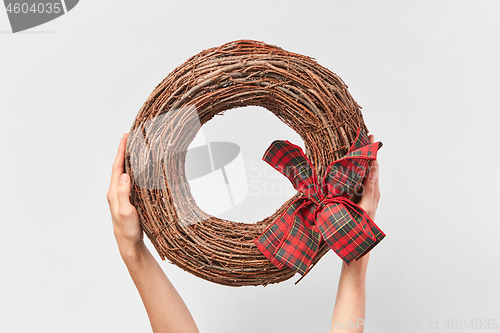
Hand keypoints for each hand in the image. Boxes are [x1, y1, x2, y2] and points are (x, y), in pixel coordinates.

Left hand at [106, 133, 142, 256]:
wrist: (129, 245)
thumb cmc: (127, 230)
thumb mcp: (126, 212)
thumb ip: (123, 193)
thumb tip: (124, 175)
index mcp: (113, 193)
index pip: (116, 167)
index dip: (120, 152)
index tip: (125, 138)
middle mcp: (115, 192)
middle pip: (118, 167)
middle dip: (123, 152)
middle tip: (129, 138)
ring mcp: (121, 196)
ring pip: (123, 173)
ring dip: (128, 160)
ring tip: (134, 149)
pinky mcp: (128, 200)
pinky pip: (129, 181)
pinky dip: (133, 171)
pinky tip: (139, 170)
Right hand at [342, 135, 379, 268]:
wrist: (355, 257)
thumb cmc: (357, 237)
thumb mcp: (363, 211)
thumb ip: (368, 191)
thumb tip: (371, 171)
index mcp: (372, 196)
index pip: (373, 169)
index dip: (372, 153)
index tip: (371, 138)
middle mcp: (371, 198)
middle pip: (371, 171)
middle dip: (369, 155)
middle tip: (366, 138)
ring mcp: (366, 203)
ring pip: (366, 179)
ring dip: (364, 165)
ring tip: (359, 151)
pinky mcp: (361, 208)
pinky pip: (362, 188)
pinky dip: (359, 177)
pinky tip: (352, 175)